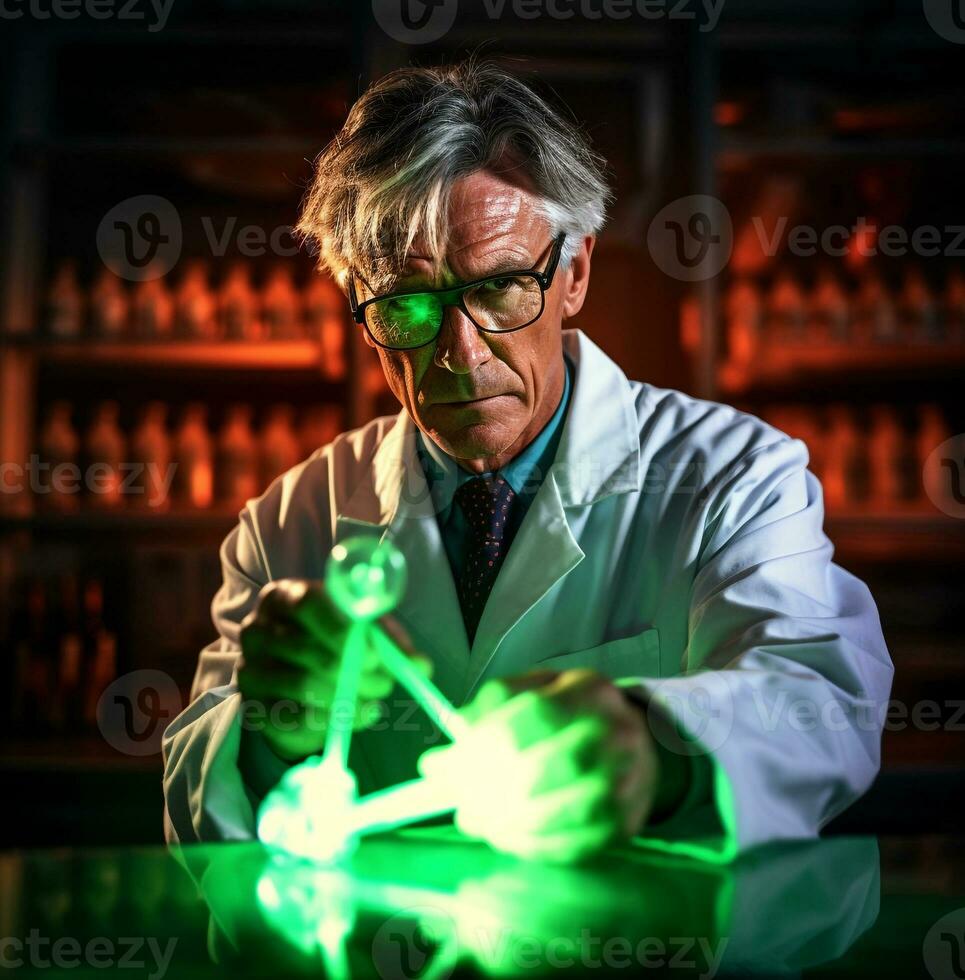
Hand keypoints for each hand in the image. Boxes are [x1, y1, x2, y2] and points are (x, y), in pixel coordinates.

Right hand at [238, 578, 430, 762]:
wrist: (296, 682)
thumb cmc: (333, 644)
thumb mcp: (363, 632)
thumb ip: (389, 643)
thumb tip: (420, 666)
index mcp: (284, 597)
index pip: (308, 602)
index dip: (342, 628)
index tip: (374, 655)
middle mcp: (258, 629)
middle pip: (306, 649)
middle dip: (353, 672)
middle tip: (385, 685)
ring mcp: (250, 668)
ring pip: (303, 686)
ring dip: (347, 698)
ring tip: (373, 702)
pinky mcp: (253, 706)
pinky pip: (293, 718)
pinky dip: (330, 721)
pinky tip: (351, 716)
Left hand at [419, 668, 659, 862]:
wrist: (635, 746)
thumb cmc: (571, 716)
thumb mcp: (533, 692)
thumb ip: (489, 708)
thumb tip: (444, 748)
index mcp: (590, 690)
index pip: (532, 715)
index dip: (481, 745)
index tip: (438, 768)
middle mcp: (618, 733)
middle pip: (546, 766)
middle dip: (487, 790)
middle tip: (456, 803)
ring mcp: (627, 783)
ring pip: (557, 811)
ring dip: (505, 824)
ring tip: (474, 822)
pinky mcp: (624, 824)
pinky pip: (570, 845)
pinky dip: (529, 846)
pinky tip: (505, 838)